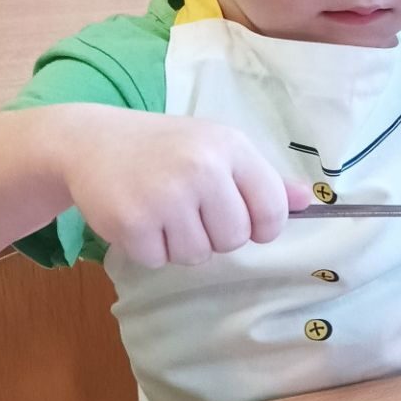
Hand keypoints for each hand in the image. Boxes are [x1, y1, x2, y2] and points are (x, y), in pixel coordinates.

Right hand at [58, 108, 309, 268]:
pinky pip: (159, 260)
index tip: (247, 222)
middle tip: (190, 211)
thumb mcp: (217, 149)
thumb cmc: (165, 148)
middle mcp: (202, 167)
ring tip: (162, 211)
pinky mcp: (131, 221)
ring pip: (197, 256)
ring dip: (180, 244)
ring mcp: (165, 195)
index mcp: (231, 147)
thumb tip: (310, 202)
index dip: (263, 227)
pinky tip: (138, 218)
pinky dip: (149, 249)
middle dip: (215, 236)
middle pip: (235, 240)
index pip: (272, 210)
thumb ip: (263, 179)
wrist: (90, 140)